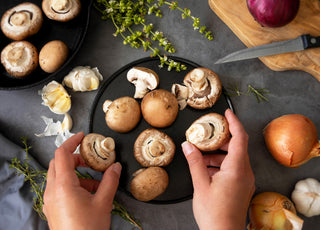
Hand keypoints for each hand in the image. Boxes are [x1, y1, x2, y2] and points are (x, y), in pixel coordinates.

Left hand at [43, 132, 121, 229]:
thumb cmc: (87, 229)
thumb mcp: (103, 202)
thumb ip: (110, 181)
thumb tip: (116, 167)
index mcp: (63, 186)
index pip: (62, 154)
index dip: (72, 142)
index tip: (82, 137)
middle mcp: (52, 191)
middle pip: (58, 164)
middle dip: (74, 158)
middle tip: (89, 159)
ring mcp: (50, 201)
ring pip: (58, 177)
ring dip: (75, 173)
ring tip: (94, 183)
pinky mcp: (52, 209)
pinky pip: (58, 189)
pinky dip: (71, 185)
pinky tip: (87, 194)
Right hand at [182, 109, 254, 229]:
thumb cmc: (214, 214)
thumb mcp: (200, 185)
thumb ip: (194, 162)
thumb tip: (187, 145)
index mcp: (237, 169)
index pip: (240, 137)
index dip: (234, 122)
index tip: (227, 113)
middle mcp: (245, 172)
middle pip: (236, 146)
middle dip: (221, 139)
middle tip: (206, 135)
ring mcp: (245, 180)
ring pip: (234, 158)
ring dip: (218, 154)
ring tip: (200, 156)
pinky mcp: (242, 187)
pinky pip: (233, 168)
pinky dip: (220, 164)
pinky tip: (206, 169)